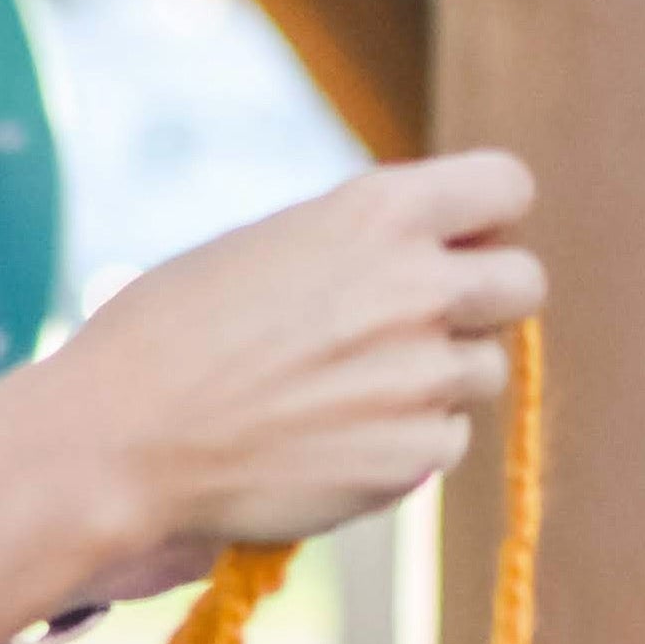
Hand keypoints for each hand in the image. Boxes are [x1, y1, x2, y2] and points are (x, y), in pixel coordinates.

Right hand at [35, 152, 541, 563]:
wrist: (120, 441)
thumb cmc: (169, 334)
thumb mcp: (271, 245)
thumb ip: (360, 243)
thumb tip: (425, 257)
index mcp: (378, 211)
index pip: (507, 187)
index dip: (484, 217)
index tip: (452, 241)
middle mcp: (418, 286)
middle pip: (524, 283)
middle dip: (482, 302)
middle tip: (416, 324)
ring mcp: (423, 376)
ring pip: (485, 371)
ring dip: (437, 379)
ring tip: (345, 389)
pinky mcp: (414, 456)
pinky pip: (446, 440)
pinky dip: (404, 443)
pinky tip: (330, 439)